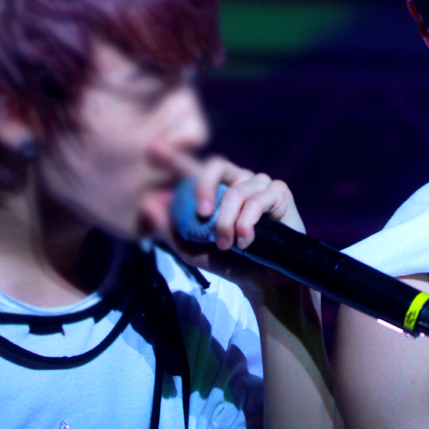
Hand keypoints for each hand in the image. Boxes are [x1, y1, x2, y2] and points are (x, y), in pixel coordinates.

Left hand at [149, 145, 303, 290]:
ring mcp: (260, 184)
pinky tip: (246, 241)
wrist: (264, 280)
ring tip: (227, 245)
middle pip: (217, 165)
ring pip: (236, 192)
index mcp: (216, 191)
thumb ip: (170, 228)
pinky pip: (257, 201)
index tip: (152, 148)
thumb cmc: (230, 262)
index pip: (193, 168)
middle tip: (201, 214)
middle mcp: (238, 181)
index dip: (174, 157)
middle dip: (204, 187)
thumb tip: (149, 202)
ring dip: (227, 222)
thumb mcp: (192, 250)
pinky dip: (247, 224)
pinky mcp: (279, 192)